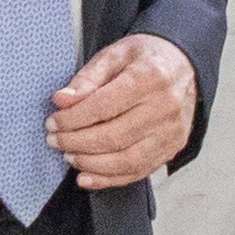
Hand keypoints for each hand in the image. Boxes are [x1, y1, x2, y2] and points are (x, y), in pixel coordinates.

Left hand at [47, 34, 199, 188]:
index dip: (72, 119)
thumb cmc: (145, 59)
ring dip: (90, 163)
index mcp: (150, 78)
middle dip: (76, 142)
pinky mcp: (172, 148)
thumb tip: (62, 100)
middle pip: (113, 137)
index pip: (103, 107)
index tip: (53, 122)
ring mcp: (171, 132)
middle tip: (55, 140)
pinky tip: (87, 176)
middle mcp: (165, 108)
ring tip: (69, 156)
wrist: (181, 65)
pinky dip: (109, 179)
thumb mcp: (113, 55)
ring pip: (126, 160)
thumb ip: (86, 79)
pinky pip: (139, 171)